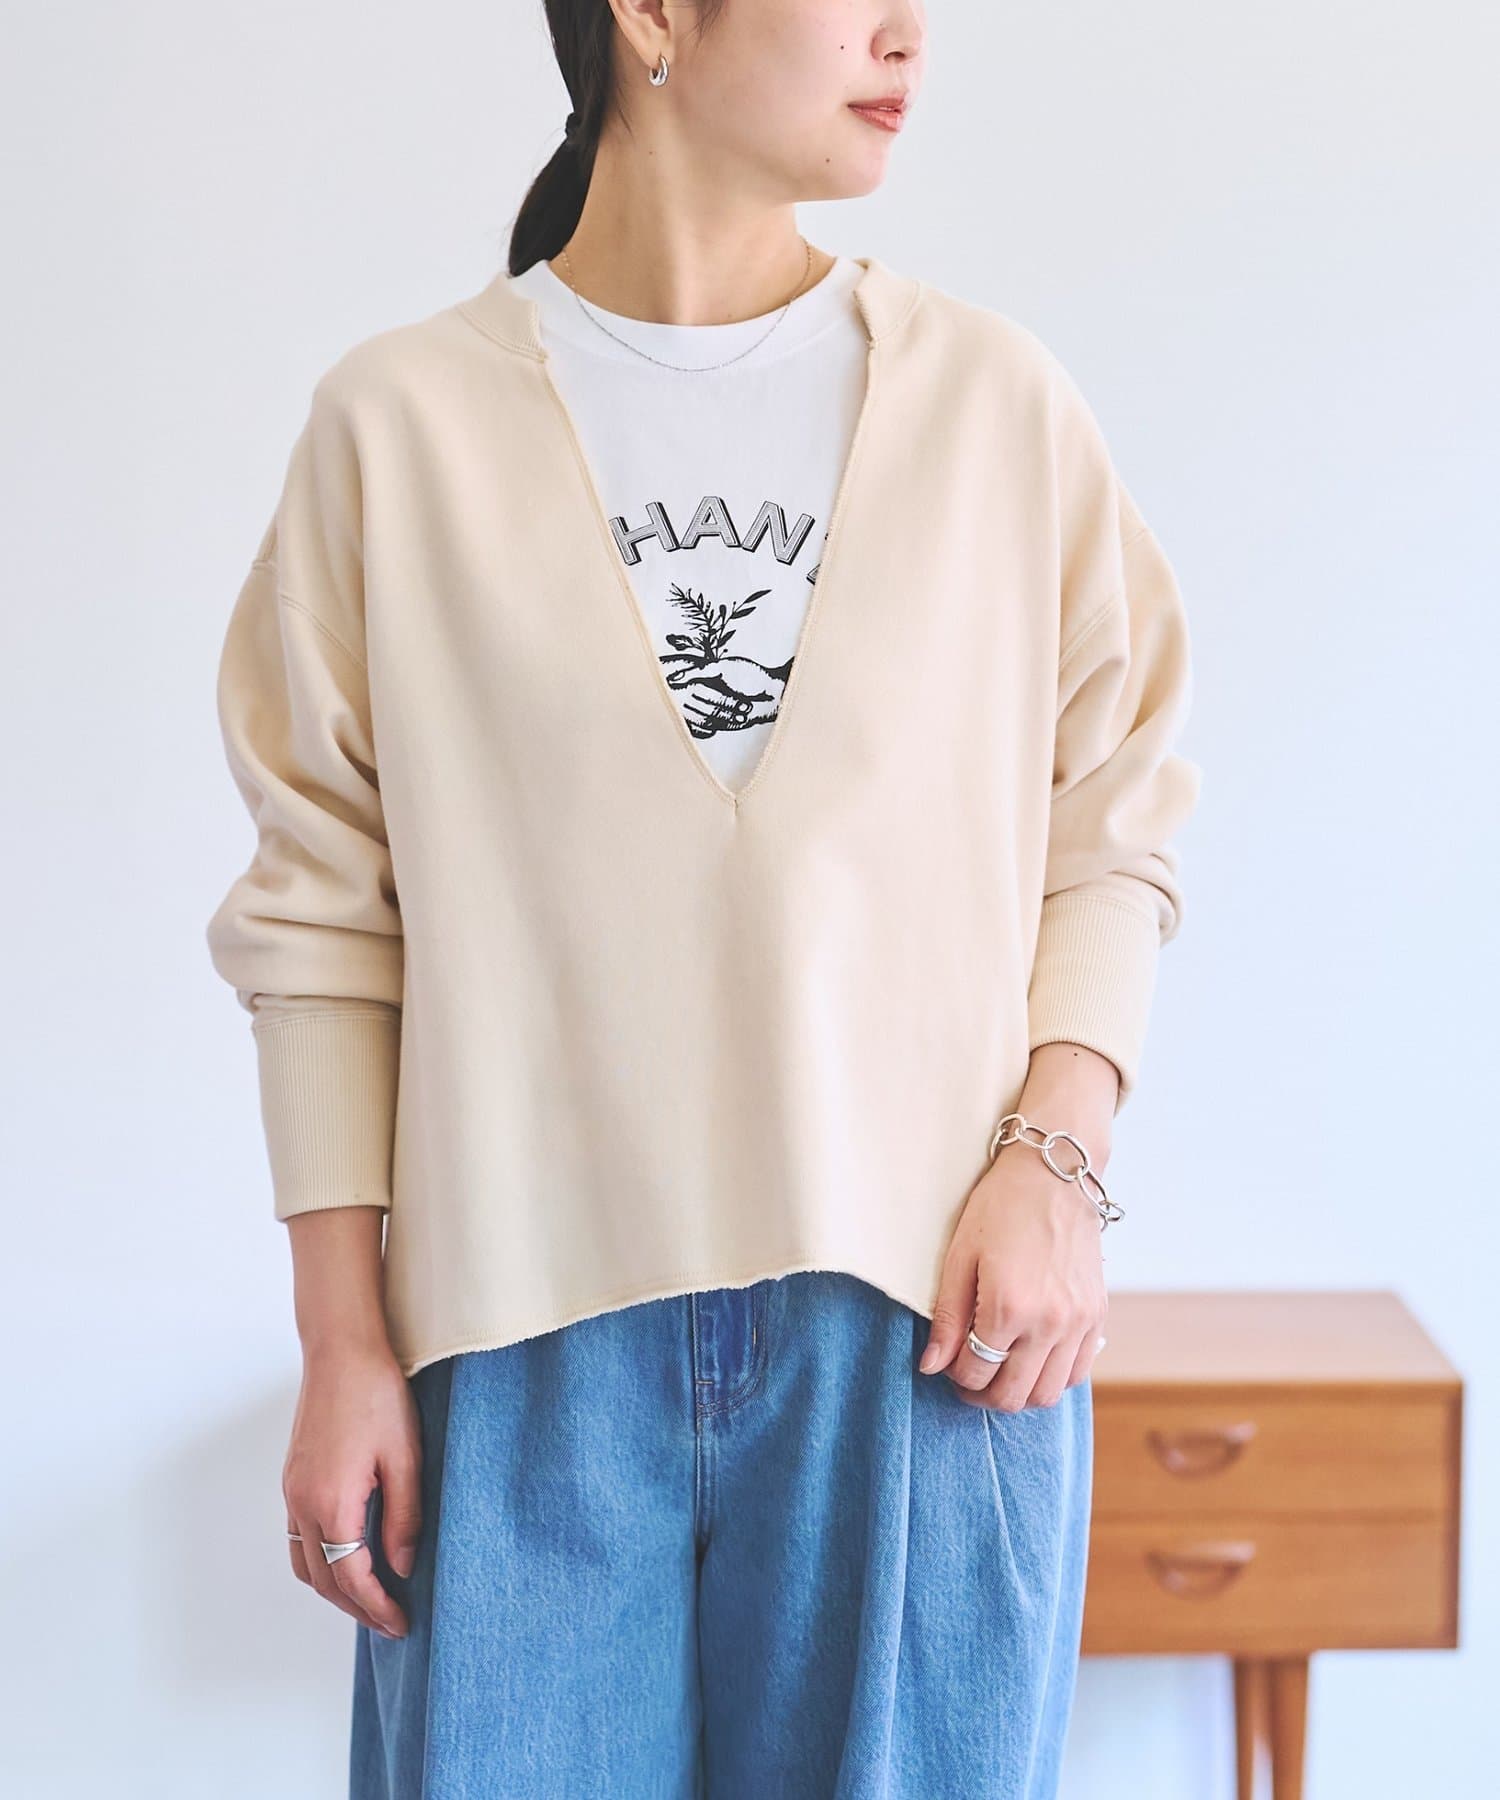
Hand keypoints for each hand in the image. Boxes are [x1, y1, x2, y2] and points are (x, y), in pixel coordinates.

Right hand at [283, 1339, 421, 1637]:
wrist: (341, 1351)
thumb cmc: (377, 1396)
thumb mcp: (406, 1457)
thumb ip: (404, 1517)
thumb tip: (402, 1567)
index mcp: (332, 1503)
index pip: (351, 1578)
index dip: (377, 1607)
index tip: (401, 1623)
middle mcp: (303, 1503)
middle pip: (323, 1580)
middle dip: (356, 1607)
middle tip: (390, 1621)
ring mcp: (293, 1491)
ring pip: (305, 1563)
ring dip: (334, 1588)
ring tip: (370, 1597)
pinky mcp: (293, 1477)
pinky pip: (298, 1537)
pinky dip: (321, 1560)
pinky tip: (348, 1556)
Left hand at [919, 1132, 1108, 1411]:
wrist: (1054, 1175)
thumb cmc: (1000, 1207)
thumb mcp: (960, 1256)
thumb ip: (947, 1318)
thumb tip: (931, 1366)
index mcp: (1007, 1306)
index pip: (975, 1373)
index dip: (954, 1376)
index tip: (947, 1362)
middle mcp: (1048, 1322)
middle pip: (1012, 1395)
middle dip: (983, 1395)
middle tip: (968, 1377)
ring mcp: (1078, 1322)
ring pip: (1047, 1394)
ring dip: (1018, 1392)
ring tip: (999, 1370)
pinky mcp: (1097, 1316)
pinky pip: (1076, 1373)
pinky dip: (1052, 1378)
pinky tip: (1032, 1358)